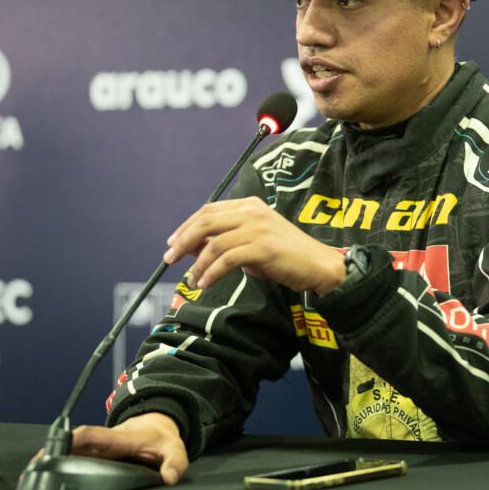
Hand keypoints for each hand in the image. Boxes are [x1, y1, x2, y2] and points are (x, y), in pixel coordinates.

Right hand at [32, 413, 188, 485]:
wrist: (156, 426)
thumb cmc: (161, 439)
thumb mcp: (175, 450)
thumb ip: (175, 462)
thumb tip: (169, 477)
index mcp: (120, 439)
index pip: (95, 436)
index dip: (77, 439)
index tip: (61, 445)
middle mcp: (104, 442)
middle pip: (74, 444)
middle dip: (54, 452)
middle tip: (35, 467)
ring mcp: (96, 448)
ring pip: (70, 450)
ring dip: (52, 458)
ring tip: (32, 474)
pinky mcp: (92, 454)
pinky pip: (73, 456)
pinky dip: (58, 463)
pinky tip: (45, 475)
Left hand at [163, 197, 346, 295]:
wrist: (318, 266)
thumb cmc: (285, 257)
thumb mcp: (251, 245)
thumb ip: (225, 242)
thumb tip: (191, 247)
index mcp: (249, 205)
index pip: (208, 211)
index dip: (186, 226)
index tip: (172, 243)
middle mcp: (252, 212)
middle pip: (206, 222)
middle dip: (183, 241)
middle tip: (170, 258)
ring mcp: (259, 228)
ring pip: (214, 243)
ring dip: (198, 264)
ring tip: (193, 280)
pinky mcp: (264, 247)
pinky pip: (227, 260)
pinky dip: (211, 273)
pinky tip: (205, 283)